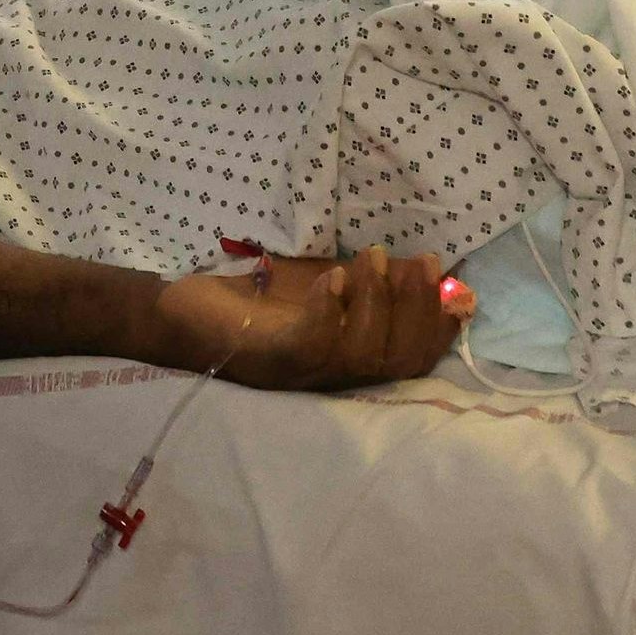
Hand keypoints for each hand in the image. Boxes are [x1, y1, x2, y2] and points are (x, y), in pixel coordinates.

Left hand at [151, 246, 468, 391]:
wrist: (175, 315)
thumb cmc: (248, 302)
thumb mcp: (315, 287)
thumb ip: (360, 284)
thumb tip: (417, 263)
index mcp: (346, 362)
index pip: (410, 359)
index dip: (440, 329)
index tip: (460, 289)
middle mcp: (331, 378)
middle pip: (396, 358)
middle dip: (419, 310)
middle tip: (425, 261)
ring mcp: (302, 374)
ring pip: (363, 352)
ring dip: (378, 301)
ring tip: (376, 256)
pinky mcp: (270, 361)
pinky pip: (313, 345)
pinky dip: (330, 312)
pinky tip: (334, 277)